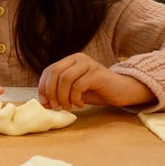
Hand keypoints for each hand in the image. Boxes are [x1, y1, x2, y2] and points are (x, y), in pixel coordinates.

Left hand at [38, 53, 154, 109]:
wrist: (121, 91)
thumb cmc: (96, 91)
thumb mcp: (74, 90)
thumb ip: (59, 92)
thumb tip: (43, 102)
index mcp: (70, 60)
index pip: (49, 70)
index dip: (43, 87)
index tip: (44, 103)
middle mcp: (78, 58)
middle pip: (55, 73)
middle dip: (51, 92)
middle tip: (54, 106)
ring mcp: (88, 64)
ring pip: (65, 79)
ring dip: (63, 96)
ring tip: (68, 106)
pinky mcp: (97, 73)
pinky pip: (78, 85)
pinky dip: (75, 97)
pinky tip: (80, 104)